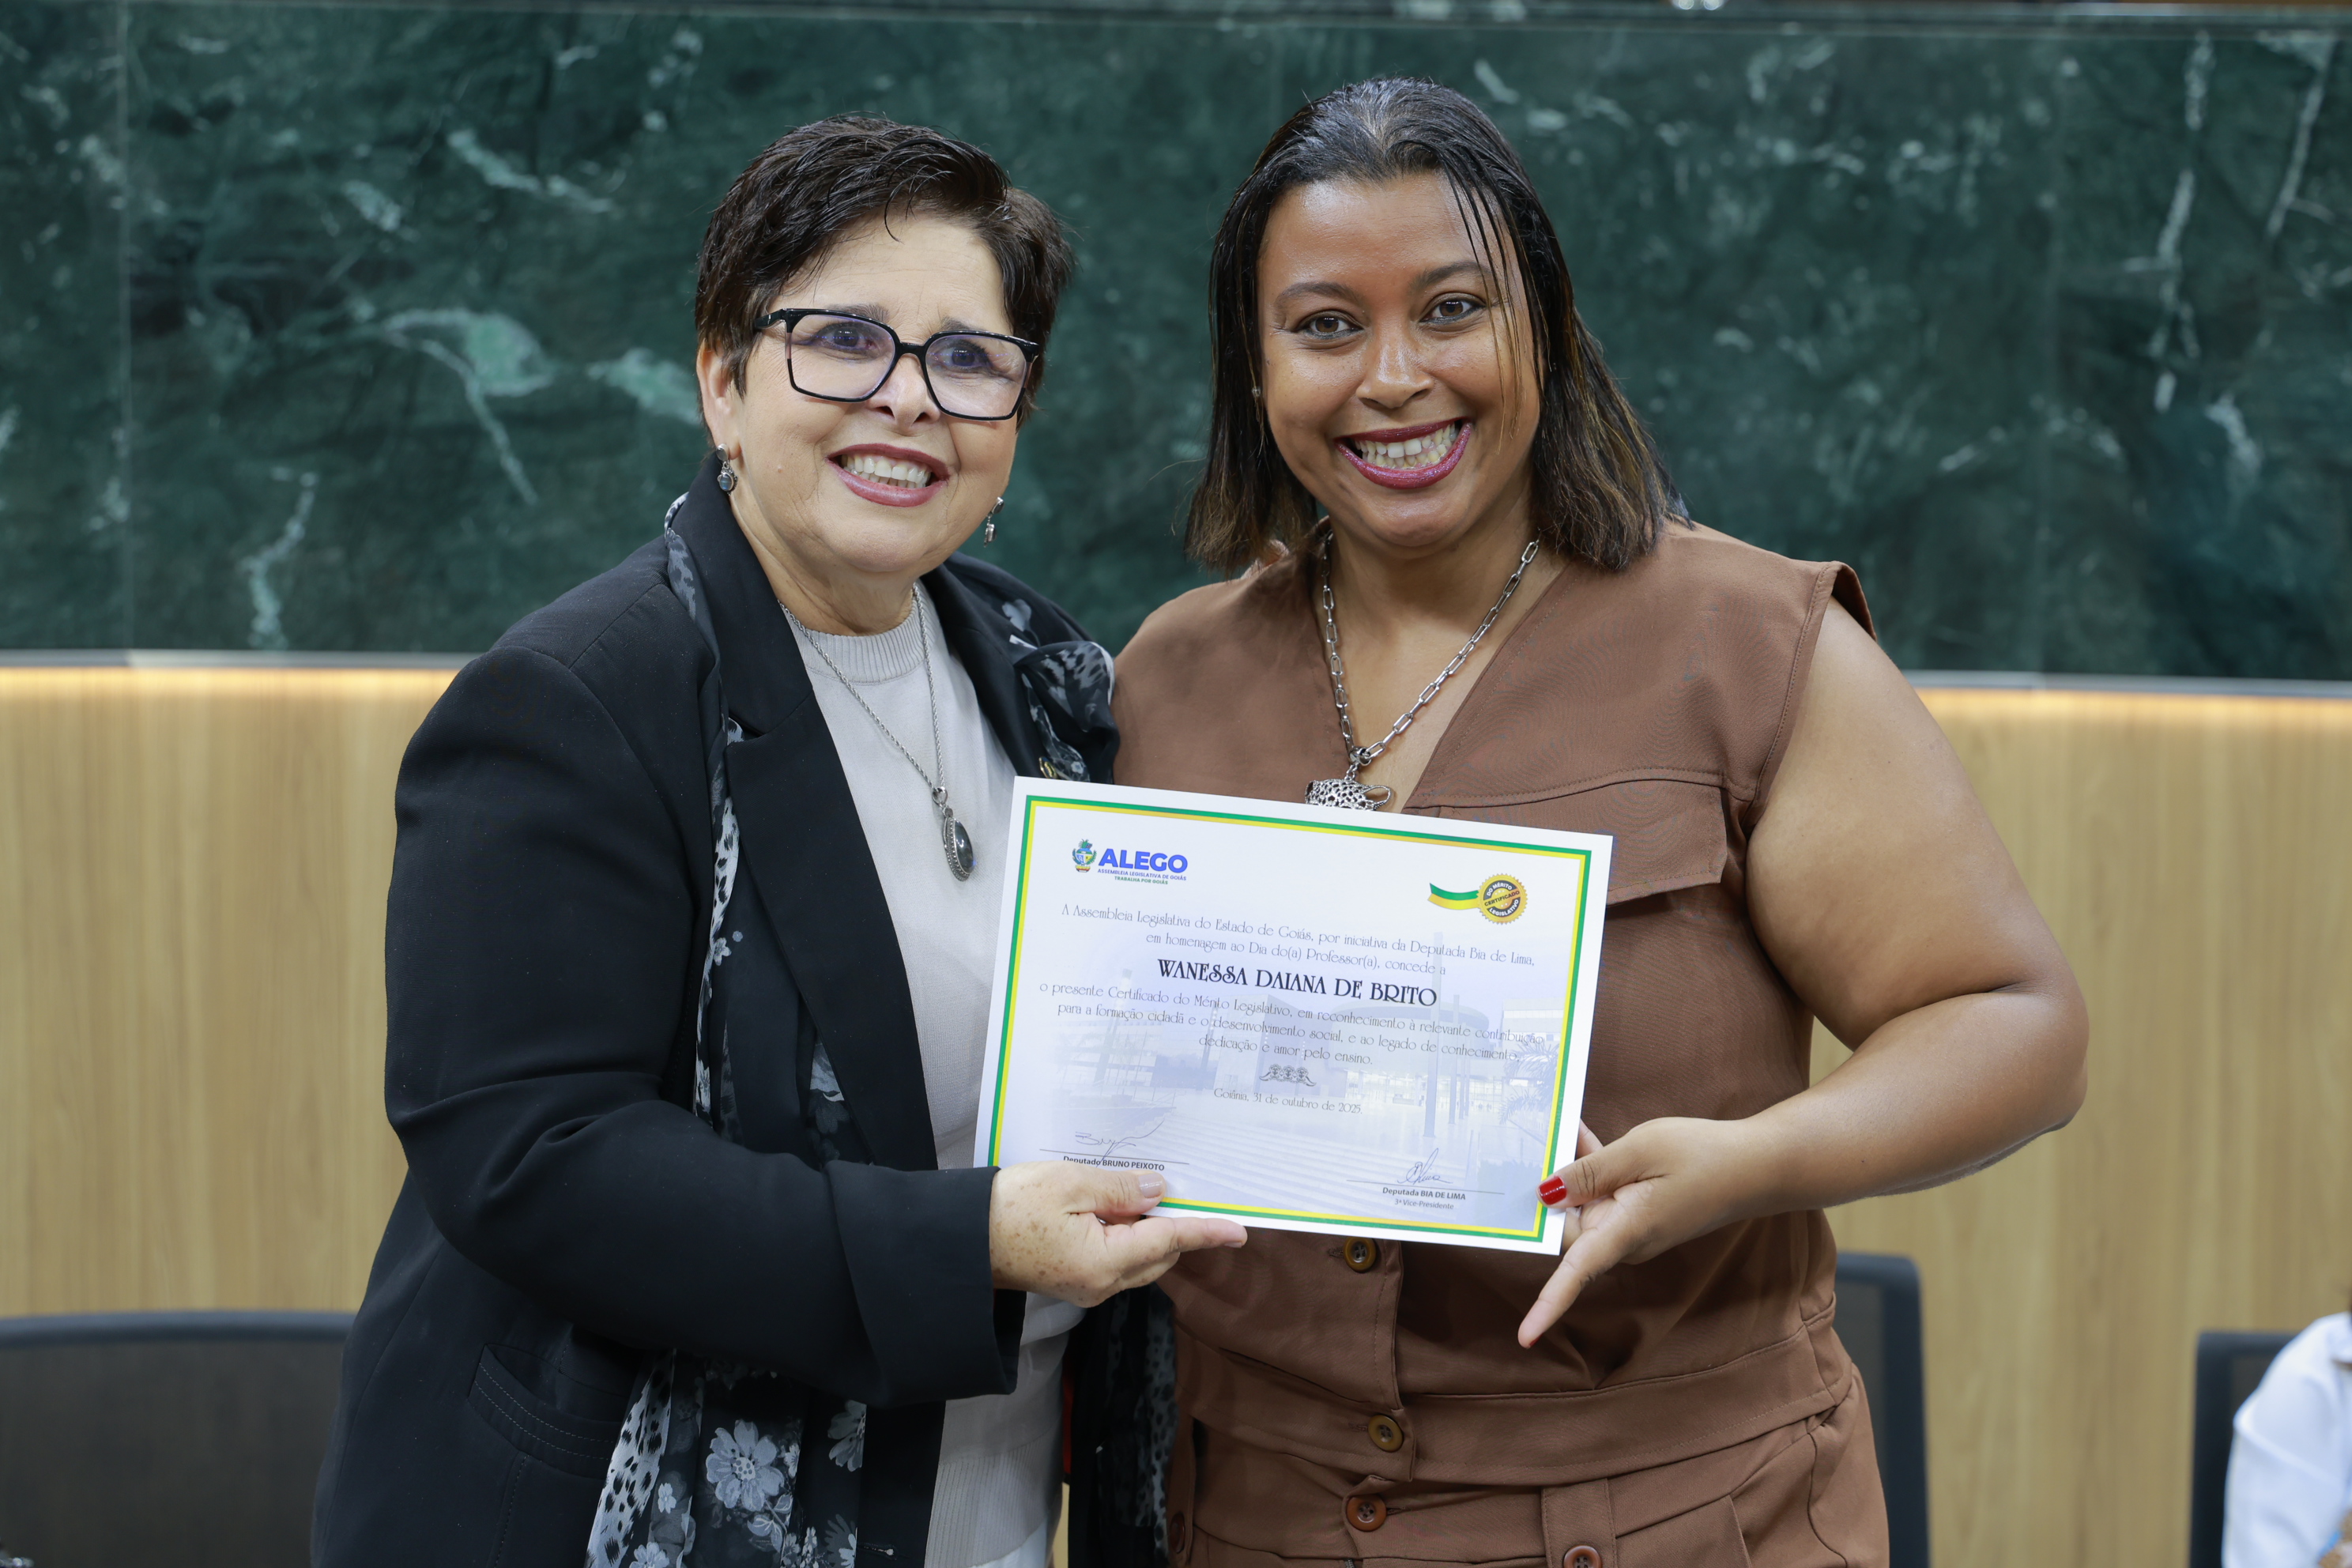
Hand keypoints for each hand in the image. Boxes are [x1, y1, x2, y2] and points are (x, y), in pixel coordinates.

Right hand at [989, 1162, 1247, 1306]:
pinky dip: (1127, 1237)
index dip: (1205, 1233)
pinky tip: (1115, 1209)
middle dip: (1175, 1228)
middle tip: (1184, 1193)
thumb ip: (1119, 1189)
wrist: (961, 1240)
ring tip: (1141, 1194)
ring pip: (1138, 1260)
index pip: (1168, 1243)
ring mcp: (1086, 1287)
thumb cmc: (1008, 1208)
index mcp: (1103, 1262)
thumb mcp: (1069, 1184)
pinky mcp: (1073, 1281)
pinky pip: (1116, 1259)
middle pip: (1158, 1257)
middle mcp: (1100, 1284)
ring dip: (1149, 1231)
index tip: (1239, 1232)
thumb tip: (1157, 1192)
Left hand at [1519, 1117, 1772, 1346]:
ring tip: (1568, 1129)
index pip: (1577, 1273)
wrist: (1757, 1166)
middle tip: (1542, 1141)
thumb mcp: (1640, 1149)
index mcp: (1627, 1231)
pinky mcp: (1640, 1217)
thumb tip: (1545, 1193)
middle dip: (1551, 1189)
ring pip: (1583, 1207)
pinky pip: (1602, 1197)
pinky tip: (1584, 1136)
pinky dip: (1592, 1170)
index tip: (1524, 1336)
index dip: (1549, 1304)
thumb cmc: (1703, 1156)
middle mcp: (1626, 1241)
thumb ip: (1590, 1171)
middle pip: (1568, 1226)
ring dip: (1573, 1173)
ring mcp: (1633, 1231)